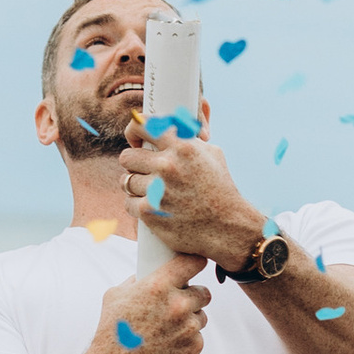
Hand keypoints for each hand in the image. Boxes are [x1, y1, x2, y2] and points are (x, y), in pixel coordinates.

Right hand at [78, 259, 209, 353]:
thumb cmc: (111, 332)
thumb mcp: (116, 296)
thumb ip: (138, 280)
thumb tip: (151, 271)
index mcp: (158, 285)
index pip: (194, 262)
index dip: (195, 263)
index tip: (195, 266)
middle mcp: (177, 305)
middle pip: (204, 292)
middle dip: (193, 296)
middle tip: (180, 302)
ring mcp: (189, 328)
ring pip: (201, 316)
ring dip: (189, 319)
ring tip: (166, 329)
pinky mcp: (194, 348)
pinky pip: (197, 337)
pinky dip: (186, 340)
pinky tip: (166, 345)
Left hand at [120, 129, 260, 272]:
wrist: (228, 227)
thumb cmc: (221, 190)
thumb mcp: (212, 155)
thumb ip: (188, 139)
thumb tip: (169, 130)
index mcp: (183, 147)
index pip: (142, 126)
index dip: (133, 132)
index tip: (136, 141)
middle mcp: (168, 165)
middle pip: (127, 157)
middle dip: (134, 164)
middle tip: (144, 171)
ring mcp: (156, 189)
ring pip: (126, 181)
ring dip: (136, 187)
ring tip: (152, 192)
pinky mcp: (149, 211)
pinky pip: (129, 203)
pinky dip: (138, 206)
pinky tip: (152, 208)